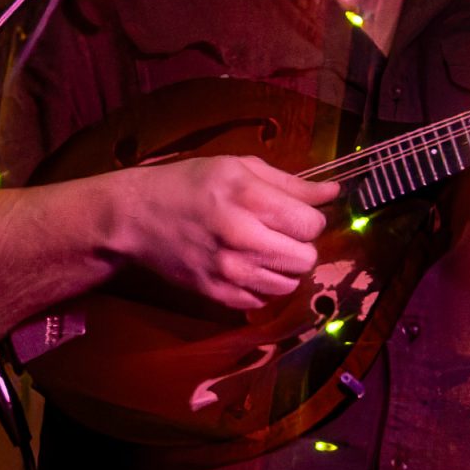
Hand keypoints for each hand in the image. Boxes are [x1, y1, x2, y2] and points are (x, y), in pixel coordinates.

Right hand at [113, 155, 336, 310]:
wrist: (136, 217)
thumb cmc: (189, 185)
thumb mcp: (237, 168)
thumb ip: (289, 184)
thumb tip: (333, 194)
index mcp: (249, 198)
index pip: (311, 224)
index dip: (308, 219)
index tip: (291, 214)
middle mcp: (242, 237)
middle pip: (306, 258)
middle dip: (300, 246)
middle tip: (278, 234)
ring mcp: (229, 271)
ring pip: (289, 284)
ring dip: (283, 268)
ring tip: (262, 251)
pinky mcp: (217, 294)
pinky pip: (263, 300)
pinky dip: (261, 286)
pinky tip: (245, 266)